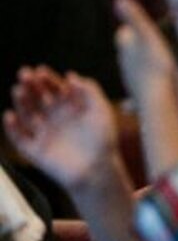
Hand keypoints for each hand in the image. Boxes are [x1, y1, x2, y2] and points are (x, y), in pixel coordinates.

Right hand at [6, 67, 119, 190]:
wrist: (98, 170)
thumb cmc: (104, 140)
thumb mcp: (101, 111)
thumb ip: (90, 91)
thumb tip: (71, 75)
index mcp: (70, 108)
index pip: (54, 89)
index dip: (47, 79)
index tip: (40, 70)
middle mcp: (54, 119)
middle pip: (38, 99)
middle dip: (31, 86)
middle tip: (24, 74)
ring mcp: (44, 134)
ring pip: (27, 115)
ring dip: (21, 102)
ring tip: (18, 89)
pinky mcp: (35, 151)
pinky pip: (20, 139)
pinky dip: (12, 128)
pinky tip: (9, 115)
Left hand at [114, 0, 177, 109]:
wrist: (156, 99)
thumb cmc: (155, 65)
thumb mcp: (148, 36)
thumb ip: (135, 18)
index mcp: (125, 49)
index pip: (124, 35)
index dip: (130, 30)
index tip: (137, 28)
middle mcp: (124, 64)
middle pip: (127, 51)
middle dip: (134, 46)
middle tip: (146, 41)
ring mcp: (131, 79)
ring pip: (133, 67)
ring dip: (140, 62)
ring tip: (152, 60)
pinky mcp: (140, 93)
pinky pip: (141, 81)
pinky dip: (146, 77)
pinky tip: (155, 80)